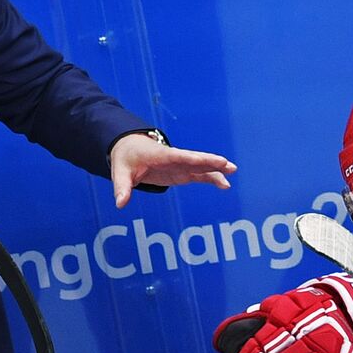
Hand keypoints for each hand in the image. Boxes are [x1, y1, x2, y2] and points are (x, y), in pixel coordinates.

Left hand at [109, 133, 235, 207]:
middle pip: (195, 160)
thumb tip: (120, 203)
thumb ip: (122, 187)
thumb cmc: (126, 158)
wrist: (129, 148)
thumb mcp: (120, 172)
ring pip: (200, 167)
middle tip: (228, 165)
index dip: (195, 159)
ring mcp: (180, 165)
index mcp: (160, 155)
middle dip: (210, 162)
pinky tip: (224, 183)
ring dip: (215, 170)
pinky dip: (211, 178)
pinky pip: (199, 174)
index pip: (179, 157)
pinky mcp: (181, 172)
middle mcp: (174, 158)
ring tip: (232, 173)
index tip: (210, 159)